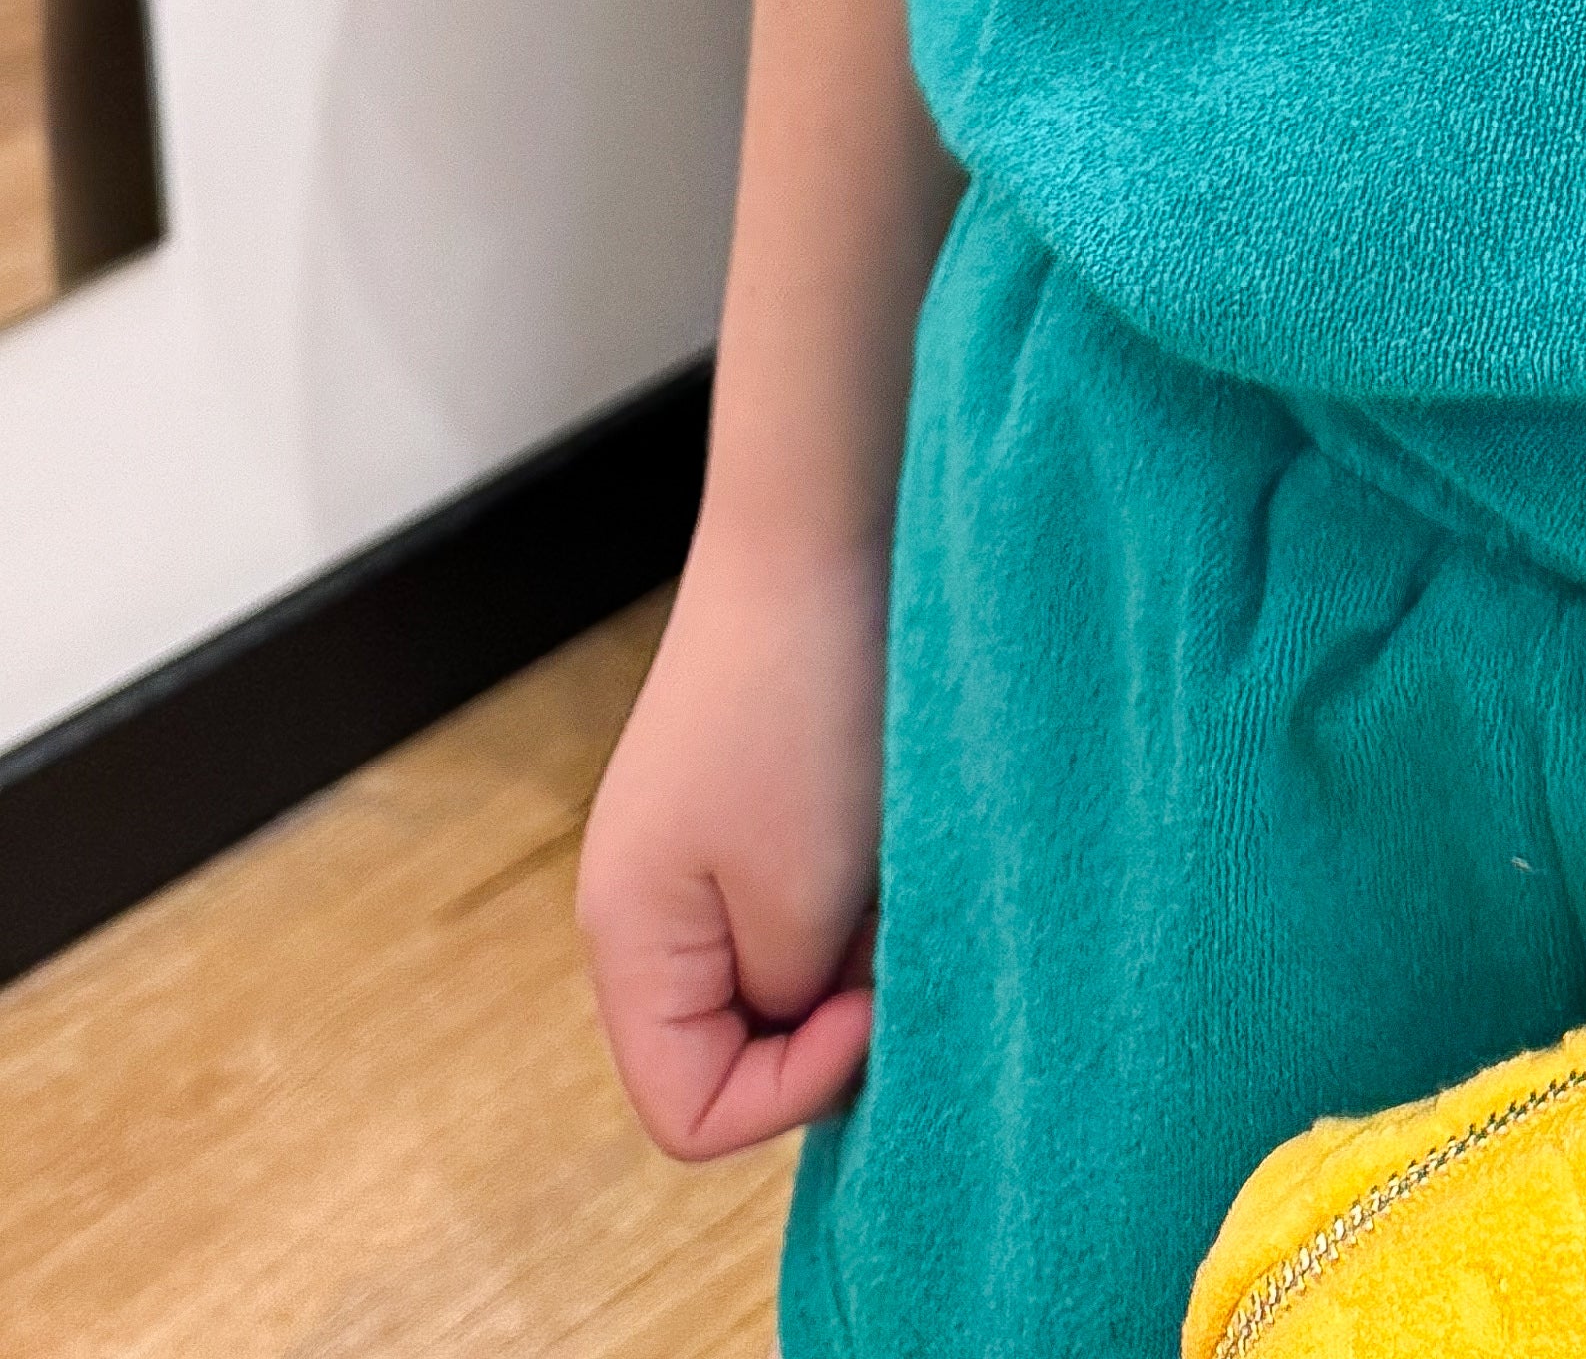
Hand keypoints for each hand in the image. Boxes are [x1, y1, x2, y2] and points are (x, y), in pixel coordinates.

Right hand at [576, 515, 894, 1155]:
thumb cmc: (810, 712)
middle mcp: (647, 906)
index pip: (688, 1114)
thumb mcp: (805, 897)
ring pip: (780, 972)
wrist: (822, 533)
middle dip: (827, 1018)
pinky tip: (891, 829)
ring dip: (852, 948)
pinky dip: (855, 891)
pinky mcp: (751, 801)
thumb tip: (805, 1025)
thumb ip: (792, 1005)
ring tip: (894, 866)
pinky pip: (799, 901)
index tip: (868, 997)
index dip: (791, 1089)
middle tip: (888, 932)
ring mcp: (698, 849)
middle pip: (731, 1046)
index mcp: (628, 943)